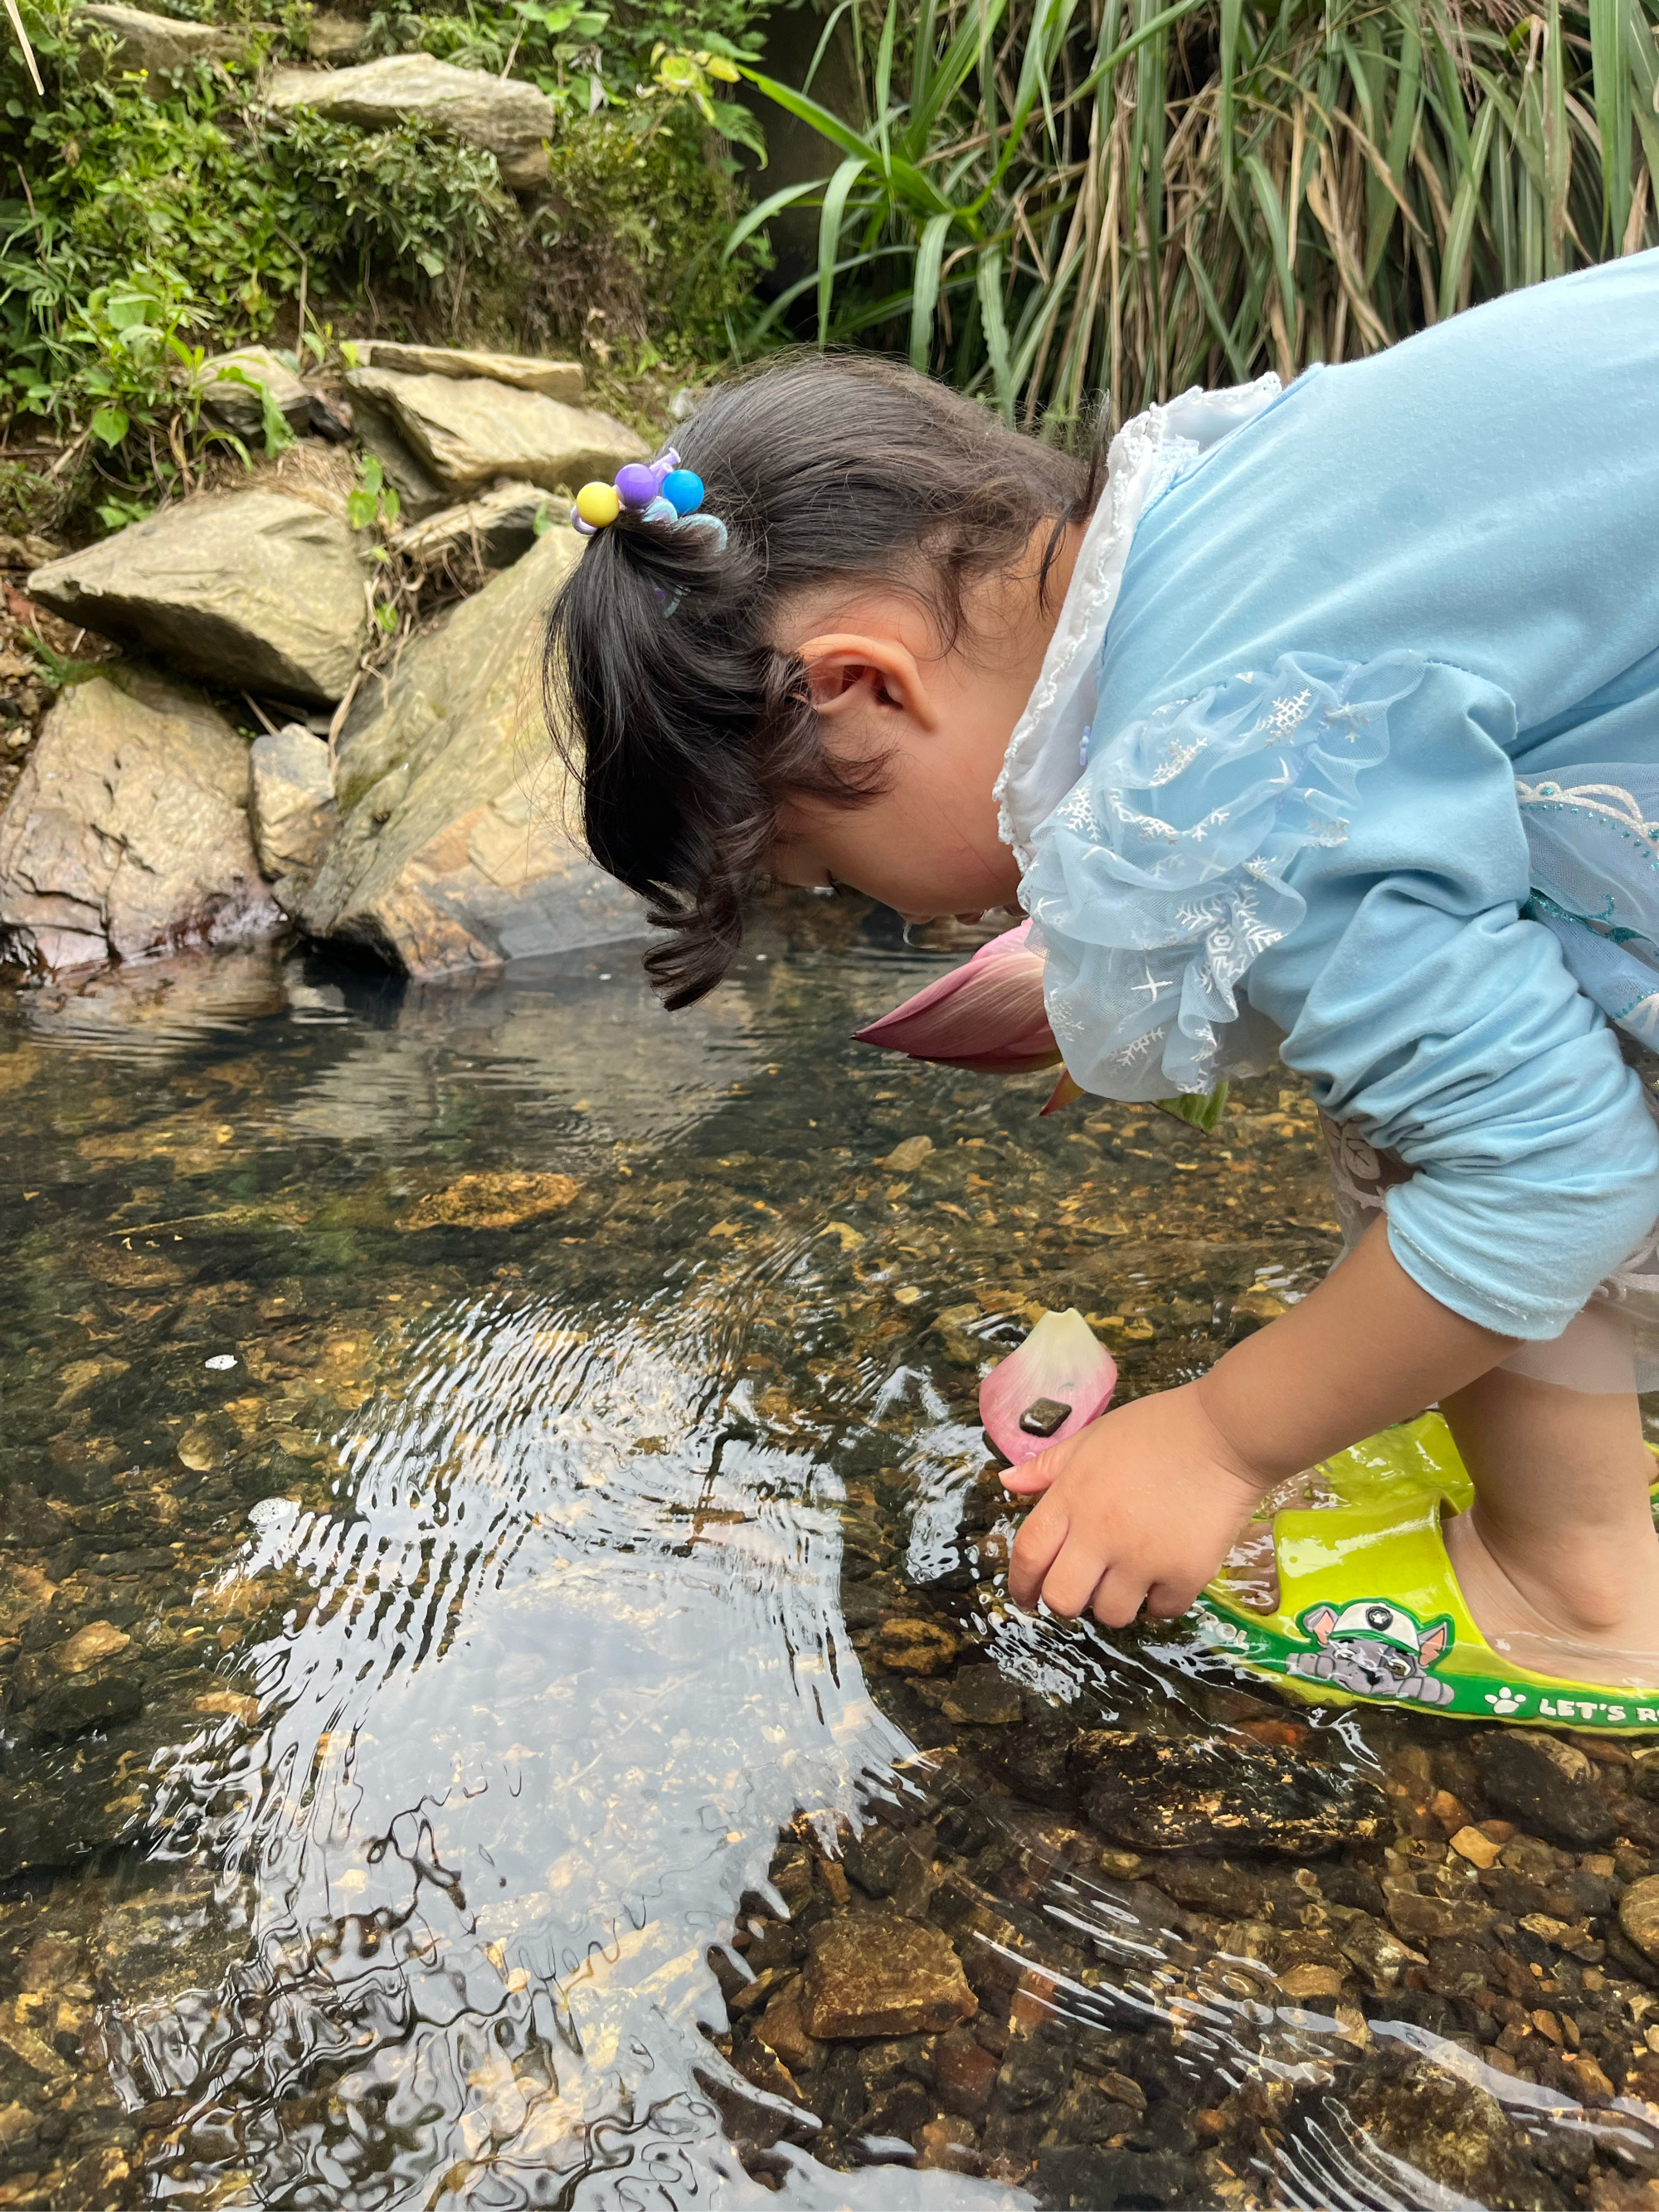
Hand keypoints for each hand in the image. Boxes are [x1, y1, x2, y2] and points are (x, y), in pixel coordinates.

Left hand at [1003, 1382, 1275, 1626]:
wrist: (1225, 1434)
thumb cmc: (1156, 1428)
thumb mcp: (1092, 1437)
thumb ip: (1048, 1466)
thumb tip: (1008, 1482)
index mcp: (1072, 1499)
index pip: (1029, 1554)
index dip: (1020, 1583)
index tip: (1025, 1597)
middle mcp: (1101, 1535)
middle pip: (1063, 1598)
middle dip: (1065, 1600)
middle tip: (1081, 1589)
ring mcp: (1144, 1558)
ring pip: (1111, 1614)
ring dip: (1114, 1604)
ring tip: (1127, 1581)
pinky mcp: (1186, 1574)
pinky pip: (1161, 1611)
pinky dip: (1159, 1602)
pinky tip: (1164, 1577)